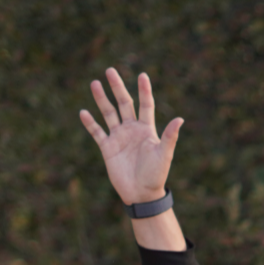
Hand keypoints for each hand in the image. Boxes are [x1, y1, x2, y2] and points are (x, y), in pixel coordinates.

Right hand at [80, 68, 180, 205]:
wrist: (142, 195)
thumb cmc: (156, 175)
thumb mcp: (164, 155)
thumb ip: (170, 137)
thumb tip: (180, 119)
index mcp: (147, 130)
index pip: (145, 105)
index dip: (144, 90)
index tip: (143, 75)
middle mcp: (132, 130)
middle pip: (124, 104)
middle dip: (117, 87)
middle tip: (110, 70)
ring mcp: (119, 138)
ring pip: (108, 113)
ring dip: (101, 99)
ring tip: (94, 83)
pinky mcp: (107, 148)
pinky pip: (97, 132)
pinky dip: (90, 123)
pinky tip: (83, 112)